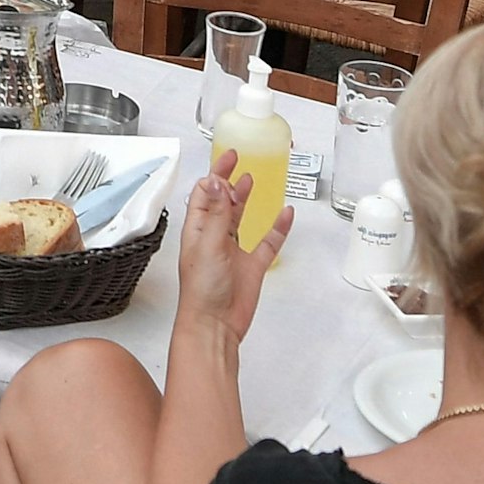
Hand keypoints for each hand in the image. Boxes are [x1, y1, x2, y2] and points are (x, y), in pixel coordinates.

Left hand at [171, 167, 290, 346]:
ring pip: (240, 219)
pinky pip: (268, 243)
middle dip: (228, 181)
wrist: (215, 325)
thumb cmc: (202, 290)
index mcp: (198, 230)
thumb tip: (215, 180)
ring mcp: (234, 252)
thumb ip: (215, 213)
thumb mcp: (208, 244)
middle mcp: (214, 238)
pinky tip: (285, 215)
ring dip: (245, 199)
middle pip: (221, 202)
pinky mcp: (252, 267)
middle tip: (237, 161)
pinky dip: (277, 228)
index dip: (214, 175)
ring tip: (251, 180)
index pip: (204, 194)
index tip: (227, 158)